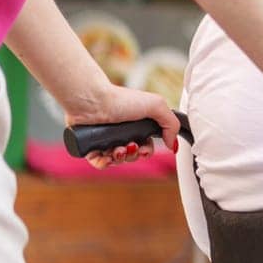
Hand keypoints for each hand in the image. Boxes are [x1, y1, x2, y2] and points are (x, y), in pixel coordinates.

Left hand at [64, 82, 179, 169]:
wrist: (92, 102)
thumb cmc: (121, 100)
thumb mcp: (157, 105)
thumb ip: (172, 124)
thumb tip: (173, 144)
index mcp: (136, 124)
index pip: (146, 145)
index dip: (147, 151)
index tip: (145, 149)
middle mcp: (121, 132)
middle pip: (132, 155)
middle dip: (134, 155)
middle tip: (131, 147)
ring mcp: (105, 140)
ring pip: (116, 160)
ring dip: (120, 159)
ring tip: (117, 149)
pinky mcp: (90, 146)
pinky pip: (98, 162)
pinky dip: (104, 163)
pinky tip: (106, 156)